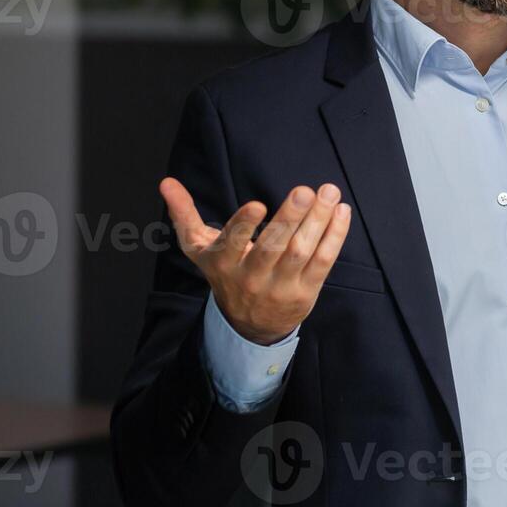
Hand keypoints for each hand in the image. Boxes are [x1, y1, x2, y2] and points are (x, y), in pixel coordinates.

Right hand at [161, 177, 352, 345]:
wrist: (248, 325)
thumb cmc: (225, 272)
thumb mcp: (199, 248)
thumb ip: (183, 214)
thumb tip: (166, 182)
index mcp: (223, 262)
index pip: (232, 244)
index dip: (244, 225)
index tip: (257, 204)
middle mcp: (251, 277)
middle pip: (273, 246)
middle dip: (290, 217)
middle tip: (306, 190)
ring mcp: (280, 286)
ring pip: (301, 251)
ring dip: (318, 221)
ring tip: (329, 192)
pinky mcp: (305, 292)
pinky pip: (323, 261)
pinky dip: (335, 236)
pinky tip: (341, 212)